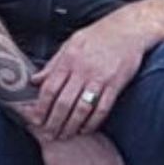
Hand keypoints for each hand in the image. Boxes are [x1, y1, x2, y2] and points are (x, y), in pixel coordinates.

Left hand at [31, 11, 148, 138]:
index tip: (34, 120)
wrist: (129, 28)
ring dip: (71, 126)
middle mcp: (83, 69)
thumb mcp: (71, 43)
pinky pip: (102, 108)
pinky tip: (86, 129)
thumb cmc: (99, 34)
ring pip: (81, 109)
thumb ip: (53, 64)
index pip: (49, 88)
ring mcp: (100, 78)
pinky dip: (93, 122)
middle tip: (48, 135)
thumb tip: (34, 80)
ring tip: (64, 136)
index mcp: (69, 59)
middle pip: (63, 103)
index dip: (40, 107)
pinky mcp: (116, 84)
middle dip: (53, 122)